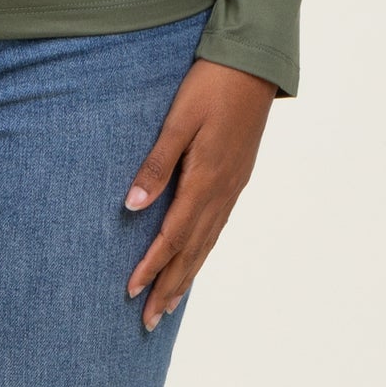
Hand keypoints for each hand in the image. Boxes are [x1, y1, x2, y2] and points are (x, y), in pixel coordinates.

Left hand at [123, 57, 277, 332]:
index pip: (173, 236)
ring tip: (169, 303)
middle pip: (192, 250)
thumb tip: (132, 207)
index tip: (131, 292)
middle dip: (169, 286)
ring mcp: (233, 186)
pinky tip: (196, 256)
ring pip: (207, 242)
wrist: (254, 65)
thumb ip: (156, 164)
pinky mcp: (237, 176)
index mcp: (205, 179)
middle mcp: (221, 191)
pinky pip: (217, 226)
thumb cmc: (211, 85)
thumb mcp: (179, 120)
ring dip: (187, 275)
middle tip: (149, 321)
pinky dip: (203, 250)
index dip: (152, 266)